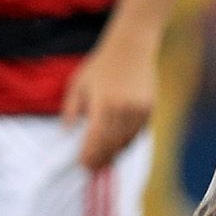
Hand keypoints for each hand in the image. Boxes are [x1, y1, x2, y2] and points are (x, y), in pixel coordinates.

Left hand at [64, 36, 156, 169]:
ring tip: (104, 161)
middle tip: (92, 169)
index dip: (88, 155)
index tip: (82, 165)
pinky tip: (118, 146)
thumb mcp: (78, 84)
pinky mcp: (150, 108)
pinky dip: (127, 142)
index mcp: (103, 104)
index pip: (95, 139)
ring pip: (126, 141)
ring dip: (115, 153)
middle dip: (101, 159)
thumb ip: (71, 109)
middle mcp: (123, 110)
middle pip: (111, 144)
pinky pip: (138, 133)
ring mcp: (139, 110)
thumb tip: (66, 132)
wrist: (131, 47)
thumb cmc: (101, 65)